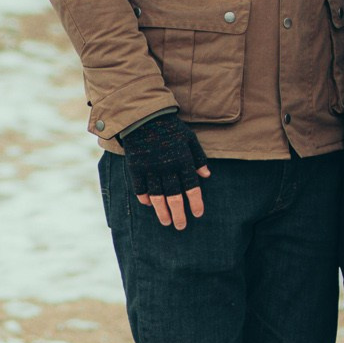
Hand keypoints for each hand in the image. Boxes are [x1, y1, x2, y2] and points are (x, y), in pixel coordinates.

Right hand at [119, 112, 211, 230]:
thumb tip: (207, 176)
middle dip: (179, 214)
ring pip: (157, 196)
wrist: (144, 117)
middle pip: (174, 196)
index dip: (196, 202)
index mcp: (182, 160)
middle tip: (181, 226)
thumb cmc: (170, 128)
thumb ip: (198, 158)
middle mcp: (167, 167)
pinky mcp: (136, 167)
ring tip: (166, 222)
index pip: (192, 186)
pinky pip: (140, 188)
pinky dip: (144, 198)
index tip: (198, 214)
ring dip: (162, 211)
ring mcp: (150, 168)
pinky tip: (149, 204)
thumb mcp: (189, 139)